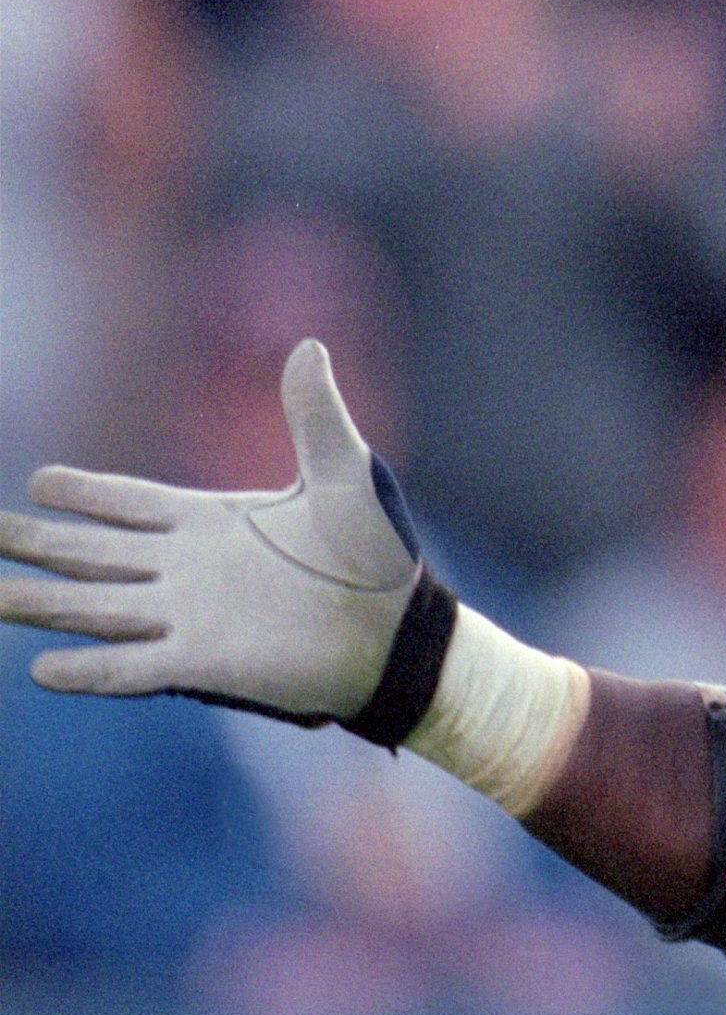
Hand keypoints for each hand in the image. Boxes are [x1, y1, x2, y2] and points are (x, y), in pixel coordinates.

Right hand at [0, 342, 423, 721]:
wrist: (400, 631)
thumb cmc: (378, 554)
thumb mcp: (344, 475)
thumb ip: (314, 415)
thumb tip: (309, 346)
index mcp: (211, 521)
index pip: (130, 502)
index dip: (85, 493)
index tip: (36, 482)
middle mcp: (186, 569)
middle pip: (92, 553)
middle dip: (37, 542)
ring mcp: (188, 616)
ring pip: (96, 606)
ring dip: (42, 603)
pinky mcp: (202, 662)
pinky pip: (130, 665)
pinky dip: (88, 667)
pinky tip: (40, 669)